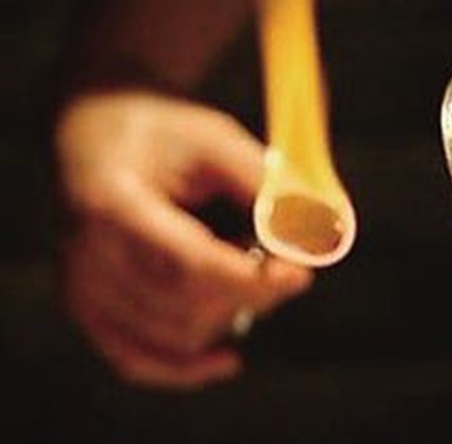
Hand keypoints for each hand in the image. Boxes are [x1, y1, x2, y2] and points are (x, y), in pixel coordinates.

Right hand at [55, 88, 312, 387]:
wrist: (97, 134)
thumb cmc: (162, 134)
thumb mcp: (216, 141)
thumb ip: (266, 186)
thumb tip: (320, 232)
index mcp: (114, 204)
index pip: (191, 265)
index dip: (254, 279)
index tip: (300, 274)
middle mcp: (86, 253)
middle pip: (185, 305)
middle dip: (251, 292)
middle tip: (284, 262)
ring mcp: (81, 287)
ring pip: (174, 334)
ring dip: (228, 312)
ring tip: (245, 266)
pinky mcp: (88, 308)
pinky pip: (136, 359)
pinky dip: (185, 367)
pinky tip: (227, 359)